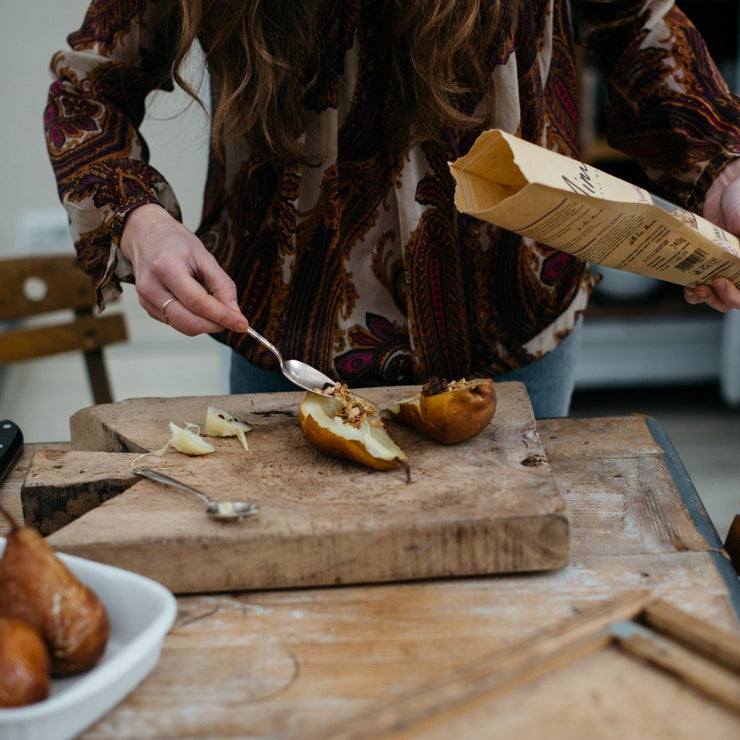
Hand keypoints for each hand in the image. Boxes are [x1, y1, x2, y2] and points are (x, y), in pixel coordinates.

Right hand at [120, 204, 248, 334]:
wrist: (145, 235)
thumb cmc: (175, 242)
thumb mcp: (204, 255)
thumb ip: (222, 284)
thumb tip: (234, 311)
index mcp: (166, 267)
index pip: (198, 303)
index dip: (223, 316)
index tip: (242, 324)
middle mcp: (151, 286)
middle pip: (189, 321)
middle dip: (216, 325)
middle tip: (234, 320)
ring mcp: (145, 299)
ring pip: (183, 326)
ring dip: (206, 323)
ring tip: (214, 306)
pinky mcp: (146, 307)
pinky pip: (176, 323)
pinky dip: (192, 319)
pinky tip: (196, 303)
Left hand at [689, 164, 739, 311]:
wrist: (727, 186)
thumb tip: (738, 264)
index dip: (738, 297)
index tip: (722, 283)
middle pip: (735, 300)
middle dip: (720, 299)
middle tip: (705, 287)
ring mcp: (726, 269)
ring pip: (718, 298)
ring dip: (705, 298)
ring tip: (695, 288)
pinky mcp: (707, 265)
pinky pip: (701, 287)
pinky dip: (694, 291)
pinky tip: (687, 285)